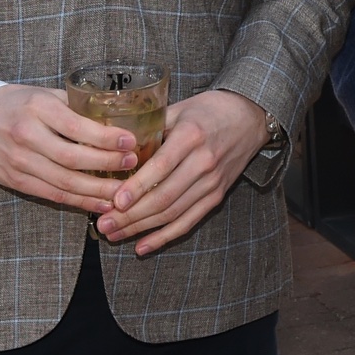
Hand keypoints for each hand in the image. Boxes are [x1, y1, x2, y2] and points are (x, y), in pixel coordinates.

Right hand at [0, 84, 134, 213]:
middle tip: (133, 164)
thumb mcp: (43, 94)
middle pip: (73, 158)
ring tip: (124, 192)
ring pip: (65, 182)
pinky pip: (52, 195)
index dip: (107, 138)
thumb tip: (115, 117)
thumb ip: (74, 106)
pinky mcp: (15, 181)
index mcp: (38, 109)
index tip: (131, 141)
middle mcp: (27, 136)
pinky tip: (100, 203)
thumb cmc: (15, 104)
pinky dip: (79, 202)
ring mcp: (19, 162)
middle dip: (107, 165)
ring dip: (97, 191)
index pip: (77, 127)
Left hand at [96, 90, 270, 254]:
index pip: (161, 166)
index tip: (114, 201)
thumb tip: (115, 145)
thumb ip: (150, 126)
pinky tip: (142, 246)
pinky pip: (189, 222)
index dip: (137, 187)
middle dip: (131, 215)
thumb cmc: (209, 110)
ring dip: (141, 228)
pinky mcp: (217, 196)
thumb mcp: (180, 108)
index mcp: (191, 136)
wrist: (250, 116)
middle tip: (103, 224)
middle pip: (164, 196)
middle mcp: (204, 161)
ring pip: (173, 213)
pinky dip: (164, 237)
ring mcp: (212, 182)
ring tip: (114, 234)